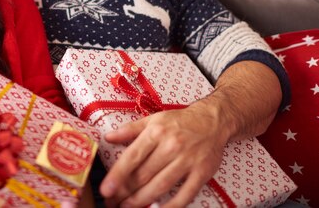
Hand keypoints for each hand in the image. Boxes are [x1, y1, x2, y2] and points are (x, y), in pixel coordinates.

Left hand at [99, 103, 228, 207]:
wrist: (212, 120)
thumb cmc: (179, 121)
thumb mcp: (153, 119)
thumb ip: (130, 130)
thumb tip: (108, 138)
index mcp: (156, 132)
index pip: (132, 157)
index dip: (117, 175)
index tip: (105, 189)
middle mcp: (171, 146)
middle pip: (144, 175)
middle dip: (125, 192)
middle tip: (112, 202)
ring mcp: (188, 161)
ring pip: (161, 186)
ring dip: (142, 200)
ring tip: (127, 207)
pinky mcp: (202, 173)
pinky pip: (185, 195)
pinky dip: (171, 206)